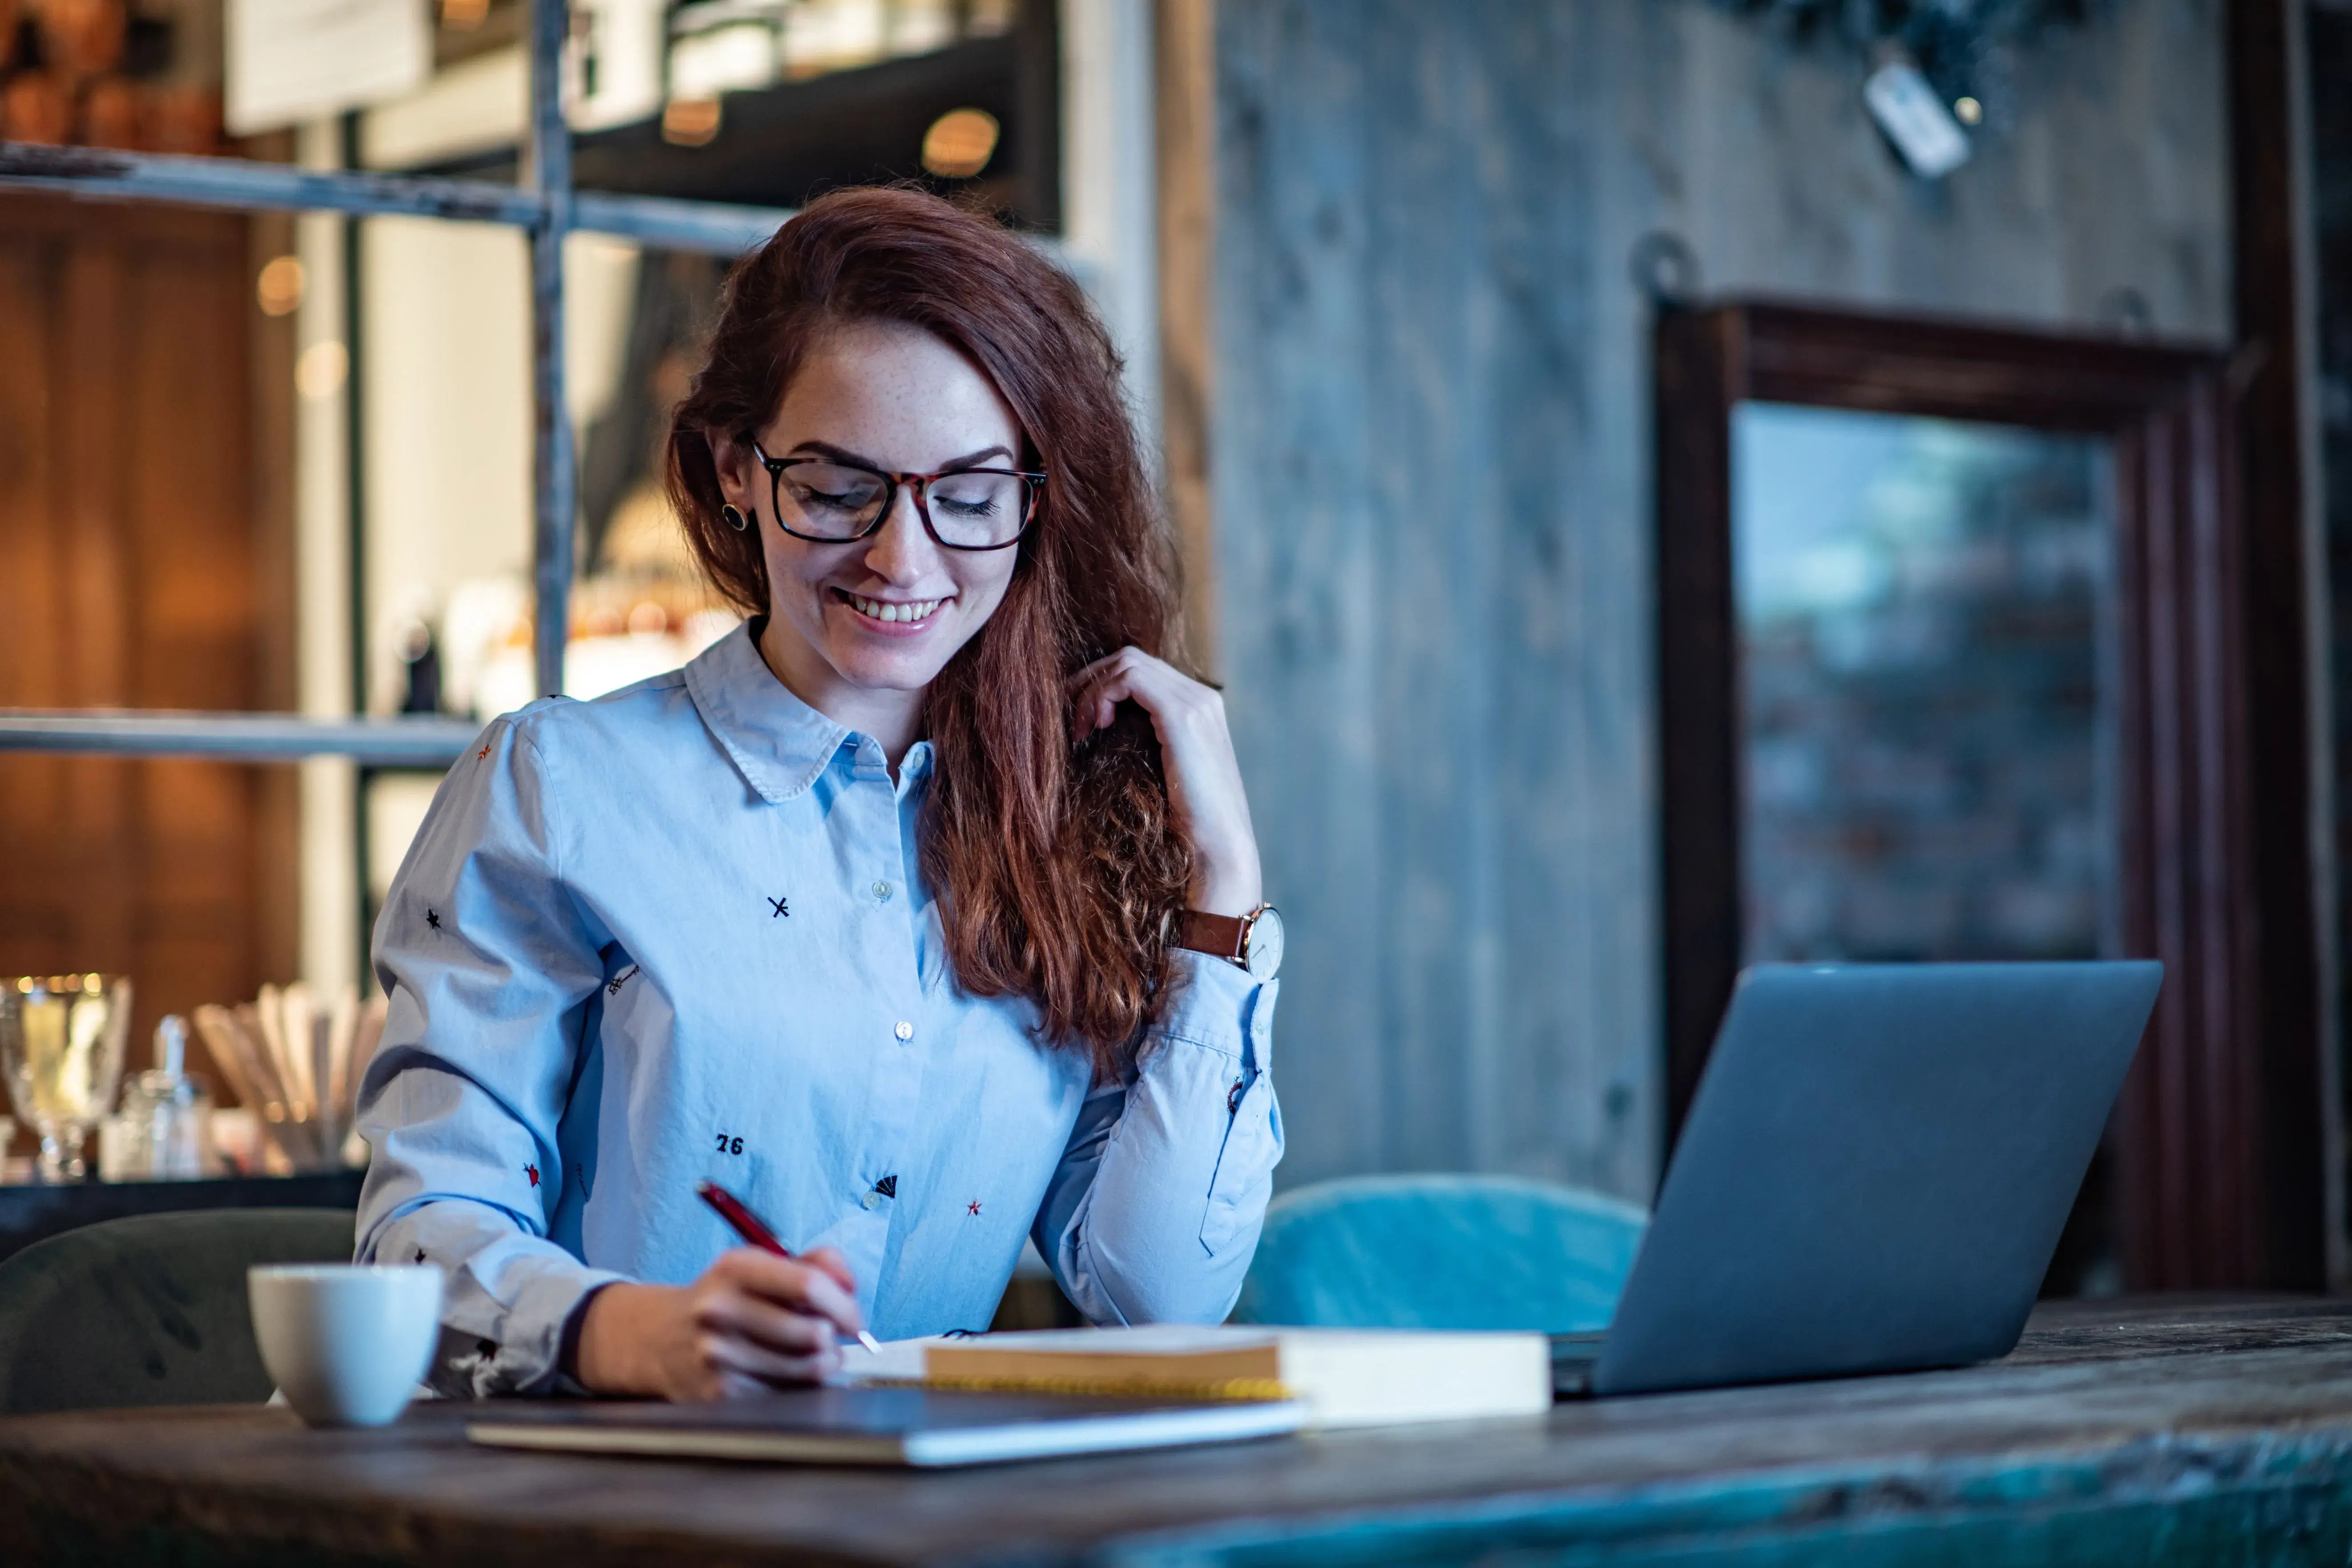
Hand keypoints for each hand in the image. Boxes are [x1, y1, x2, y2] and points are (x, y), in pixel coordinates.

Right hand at [575, 1247, 863, 1400]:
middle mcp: (721, 1310)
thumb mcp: (762, 1265)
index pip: (809, 1284)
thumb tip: (850, 1288)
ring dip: (824, 1365)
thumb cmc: (730, 1298)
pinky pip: (787, 1395)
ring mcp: (717, 1355)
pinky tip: (785, 1374)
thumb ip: (816, 1263)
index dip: (845, 1304)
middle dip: (834, 1339)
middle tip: (829, 1338)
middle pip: (813, 1332)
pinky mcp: (720, 1393)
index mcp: (736, 1268)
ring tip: (813, 1355)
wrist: (662, 1338)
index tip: (854, 1319)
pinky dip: (799, 1387)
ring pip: (807, 1369)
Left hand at [1067, 647, 1262, 916]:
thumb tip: (1096, 728)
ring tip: (1081, 729)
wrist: (1217, 852)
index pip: (1140, 671)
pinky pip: (1130, 678)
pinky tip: (1094, 727)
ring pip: (1127, 663)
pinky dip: (1101, 694)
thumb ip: (1140, 744)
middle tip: (1070, 722)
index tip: (1079, 723)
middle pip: (1130, 659)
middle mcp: (1202, 697)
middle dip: (1089, 682)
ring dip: (1091, 690)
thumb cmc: (1183, 826)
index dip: (1100, 687)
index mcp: (1200, 708)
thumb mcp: (1158, 773)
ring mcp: (1196, 703)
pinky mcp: (1182, 716)